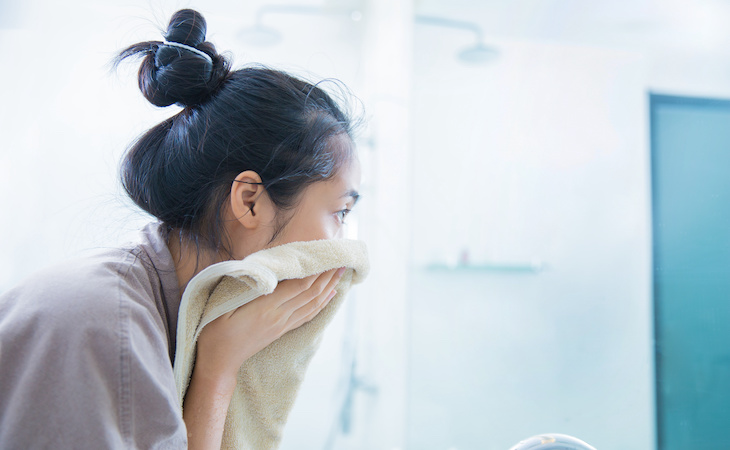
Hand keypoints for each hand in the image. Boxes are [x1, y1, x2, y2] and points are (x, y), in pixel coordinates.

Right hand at [193, 266, 345, 382]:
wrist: (219, 363)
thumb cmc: (215, 332)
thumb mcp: (222, 306)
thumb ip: (243, 288)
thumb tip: (263, 271)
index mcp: (266, 308)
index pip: (299, 286)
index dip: (316, 272)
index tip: (327, 257)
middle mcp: (279, 316)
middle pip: (311, 293)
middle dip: (328, 276)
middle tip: (342, 260)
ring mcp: (282, 325)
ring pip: (312, 304)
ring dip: (328, 287)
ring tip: (341, 273)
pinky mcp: (281, 330)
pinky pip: (307, 315)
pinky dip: (321, 303)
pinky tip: (329, 295)